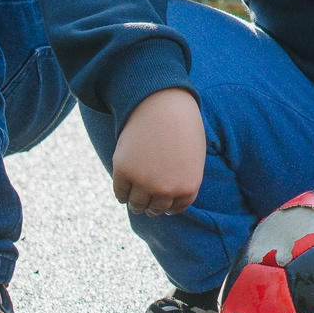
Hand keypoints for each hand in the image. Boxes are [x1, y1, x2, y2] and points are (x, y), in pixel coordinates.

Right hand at [113, 88, 204, 214]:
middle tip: (146, 203)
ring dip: (135, 204)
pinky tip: (124, 189)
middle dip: (151, 206)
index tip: (163, 202)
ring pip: (137, 205)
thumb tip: (169, 195)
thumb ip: (183, 177)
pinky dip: (122, 194)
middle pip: (155, 209)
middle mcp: (166, 189)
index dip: (168, 206)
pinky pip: (120, 193)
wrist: (162, 104)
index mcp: (188, 186)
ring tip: (134, 200)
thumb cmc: (181, 125)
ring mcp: (144, 182)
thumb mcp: (193, 155)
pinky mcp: (124, 172)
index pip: (176, 208)